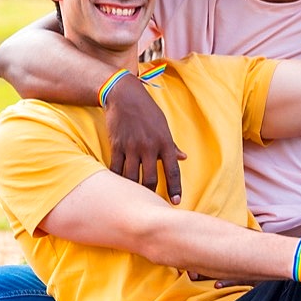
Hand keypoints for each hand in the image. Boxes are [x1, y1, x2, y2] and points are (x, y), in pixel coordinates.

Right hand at [104, 74, 186, 202]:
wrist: (124, 95)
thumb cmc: (147, 111)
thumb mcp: (163, 125)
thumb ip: (172, 145)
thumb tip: (184, 158)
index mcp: (164, 142)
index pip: (172, 170)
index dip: (175, 188)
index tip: (176, 202)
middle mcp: (149, 146)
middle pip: (150, 179)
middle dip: (151, 194)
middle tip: (151, 205)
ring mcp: (131, 146)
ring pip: (132, 177)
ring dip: (133, 190)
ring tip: (134, 200)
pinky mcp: (116, 145)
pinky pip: (115, 169)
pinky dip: (116, 180)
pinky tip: (117, 188)